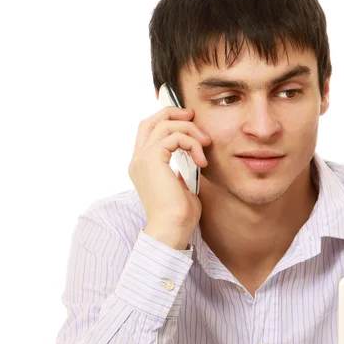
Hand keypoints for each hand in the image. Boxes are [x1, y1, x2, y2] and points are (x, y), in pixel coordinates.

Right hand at [128, 106, 210, 248]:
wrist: (172, 229)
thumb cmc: (179, 217)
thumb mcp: (181, 189)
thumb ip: (180, 174)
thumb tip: (189, 164)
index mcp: (142, 167)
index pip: (149, 132)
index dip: (168, 121)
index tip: (191, 125)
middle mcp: (138, 160)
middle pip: (151, 120)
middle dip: (173, 113)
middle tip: (194, 117)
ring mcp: (143, 159)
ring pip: (164, 124)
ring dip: (189, 130)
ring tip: (205, 145)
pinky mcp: (153, 159)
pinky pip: (174, 136)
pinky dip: (192, 143)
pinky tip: (202, 161)